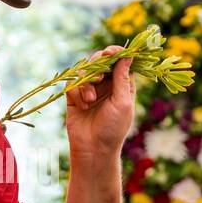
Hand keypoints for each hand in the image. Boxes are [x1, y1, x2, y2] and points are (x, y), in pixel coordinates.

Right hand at [65, 46, 135, 162]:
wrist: (93, 150)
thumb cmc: (113, 129)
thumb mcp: (123, 102)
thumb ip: (122, 78)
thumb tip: (128, 55)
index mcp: (122, 85)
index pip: (120, 61)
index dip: (116, 53)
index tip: (111, 52)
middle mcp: (106, 85)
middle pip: (101, 61)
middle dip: (98, 63)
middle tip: (98, 74)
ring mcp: (89, 91)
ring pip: (85, 71)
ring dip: (87, 82)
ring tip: (91, 99)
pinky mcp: (74, 98)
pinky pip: (72, 84)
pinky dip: (77, 92)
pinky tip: (83, 106)